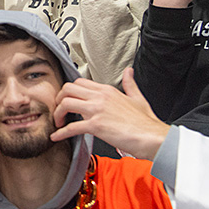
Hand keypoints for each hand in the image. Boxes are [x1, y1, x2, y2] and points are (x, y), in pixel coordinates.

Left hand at [52, 68, 168, 159]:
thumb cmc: (146, 121)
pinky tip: (56, 137)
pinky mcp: (96, 125)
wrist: (152, 136)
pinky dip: (60, 133)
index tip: (67, 101)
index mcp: (107, 90)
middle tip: (59, 110)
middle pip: (68, 89)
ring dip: (57, 113)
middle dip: (59, 99)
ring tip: (58, 123)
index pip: (80, 82)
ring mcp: (97, 110)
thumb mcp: (138, 98)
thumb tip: (129, 71)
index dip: (69, 91)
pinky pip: (71, 127)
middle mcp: (100, 96)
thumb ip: (130, 84)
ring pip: (65, 103)